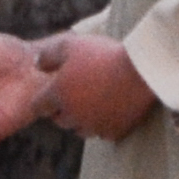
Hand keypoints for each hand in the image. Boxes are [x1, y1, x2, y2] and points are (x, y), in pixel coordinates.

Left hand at [47, 33, 161, 141]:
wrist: (142, 70)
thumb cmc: (104, 55)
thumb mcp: (71, 45)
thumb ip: (48, 55)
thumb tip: (36, 64)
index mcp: (59, 95)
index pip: (39, 107)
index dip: (44, 100)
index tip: (53, 92)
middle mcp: (73, 115)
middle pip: (60, 120)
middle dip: (62, 110)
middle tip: (74, 96)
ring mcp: (94, 125)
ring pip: (80, 130)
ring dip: (82, 120)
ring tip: (92, 105)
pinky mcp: (115, 131)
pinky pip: (103, 133)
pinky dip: (103, 125)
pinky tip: (110, 111)